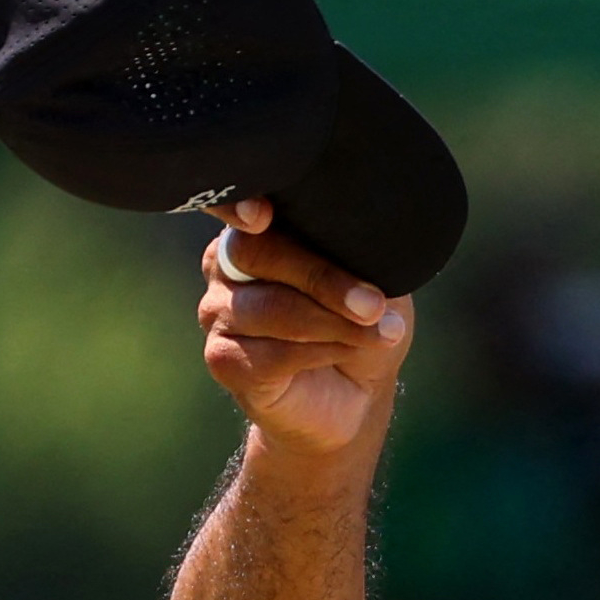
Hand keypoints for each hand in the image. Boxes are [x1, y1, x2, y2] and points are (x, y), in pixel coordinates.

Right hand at [199, 201, 410, 458]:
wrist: (354, 395)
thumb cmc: (360, 321)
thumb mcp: (374, 276)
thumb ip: (357, 249)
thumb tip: (362, 230)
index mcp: (258, 228)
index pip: (240, 204)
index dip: (241, 206)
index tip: (261, 216)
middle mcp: (225, 264)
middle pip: (258, 253)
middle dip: (323, 278)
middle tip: (375, 304)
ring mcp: (217, 312)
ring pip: (271, 308)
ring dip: (334, 322)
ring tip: (382, 332)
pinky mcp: (223, 359)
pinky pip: (269, 354)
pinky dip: (320, 353)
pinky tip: (347, 354)